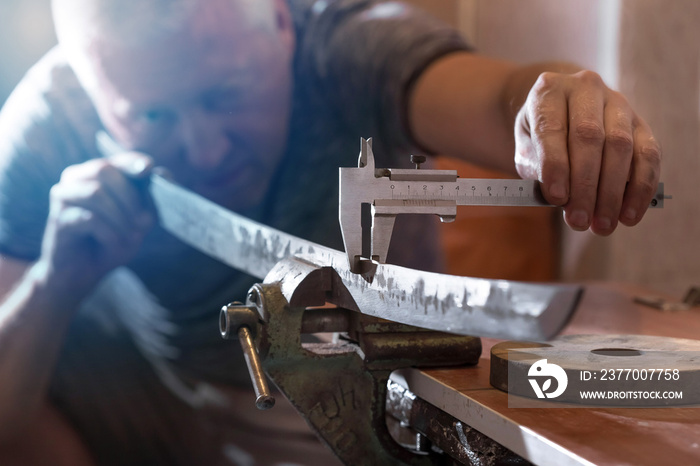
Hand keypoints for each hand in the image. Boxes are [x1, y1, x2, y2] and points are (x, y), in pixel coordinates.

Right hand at [39, 152, 155, 294]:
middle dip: (130, 197)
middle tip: (143, 225)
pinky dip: (109, 233)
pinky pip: (89, 219)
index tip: (148, 169)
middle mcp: (76, 179)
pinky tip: (113, 243)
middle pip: (103, 170)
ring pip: (95, 192)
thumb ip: (150, 200)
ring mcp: (63, 197)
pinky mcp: (58, 219)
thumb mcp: (138, 222)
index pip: (118, 160)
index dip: (134, 162)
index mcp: (97, 174)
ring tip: (130, 237)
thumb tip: (165, 174)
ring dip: (120, 217)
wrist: (82, 273)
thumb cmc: (111, 242)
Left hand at [514, 70, 660, 234]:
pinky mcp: (641, 123)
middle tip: (580, 221)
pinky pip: (648, 155)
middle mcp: (586, 89)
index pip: (553, 128)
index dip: (555, 165)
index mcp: (549, 92)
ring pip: (621, 146)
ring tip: (603, 225)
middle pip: (590, 137)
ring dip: (613, 191)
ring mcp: (618, 103)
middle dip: (585, 185)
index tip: (556, 199)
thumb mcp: (526, 150)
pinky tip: (629, 215)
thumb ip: (538, 170)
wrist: (560, 114)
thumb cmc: (539, 138)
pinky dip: (640, 188)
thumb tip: (563, 198)